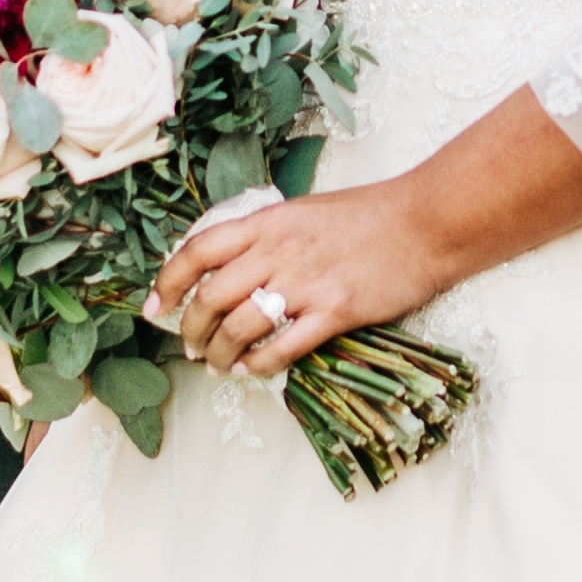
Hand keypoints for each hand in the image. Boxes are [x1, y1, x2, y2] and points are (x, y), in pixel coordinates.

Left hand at [147, 181, 447, 379]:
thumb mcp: (305, 211)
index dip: (168, 282)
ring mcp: (306, 283)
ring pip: (239, 328)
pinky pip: (283, 348)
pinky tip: (255, 369)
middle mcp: (278, 251)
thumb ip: (267, 236)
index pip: (198, 251)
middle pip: (210, 297)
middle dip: (191, 330)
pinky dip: (260, 365)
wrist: (425, 222)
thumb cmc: (369, 215)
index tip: (157, 307)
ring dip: (221, 354)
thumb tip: (231, 265)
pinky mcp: (335, 311)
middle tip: (191, 348)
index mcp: (268, 222)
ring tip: (220, 366)